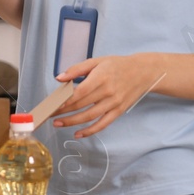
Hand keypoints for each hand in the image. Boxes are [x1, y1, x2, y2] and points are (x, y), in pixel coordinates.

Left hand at [52, 53, 167, 138]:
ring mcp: (114, 103)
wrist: (144, 72)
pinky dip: (90, 131)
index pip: (80, 92)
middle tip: (49, 115)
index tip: (53, 105)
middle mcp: (108, 92)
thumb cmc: (117, 65)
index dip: (66, 100)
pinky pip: (103, 124)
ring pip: (90, 116)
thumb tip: (59, 78)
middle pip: (82, 105)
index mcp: (101, 77)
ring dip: (72, 122)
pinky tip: (78, 134)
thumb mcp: (97, 61)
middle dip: (63, 111)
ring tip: (58, 124)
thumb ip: (77, 69)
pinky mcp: (119, 111)